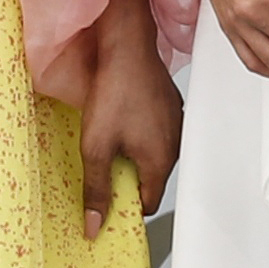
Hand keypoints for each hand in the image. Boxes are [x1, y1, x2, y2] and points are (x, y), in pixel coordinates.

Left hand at [77, 9, 179, 238]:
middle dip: (124, 178)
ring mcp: (173, 124)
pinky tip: (118, 118)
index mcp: (160, 161)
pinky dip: (136, 132)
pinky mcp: (168, 107)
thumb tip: (95, 223)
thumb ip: (96, 189)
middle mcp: (174, 145)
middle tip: (99, 162)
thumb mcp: (95, 146)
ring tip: (107, 136)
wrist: (127, 45)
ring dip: (129, 154)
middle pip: (148, 179)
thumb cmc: (116, 90)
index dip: (124, 207)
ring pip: (150, 155)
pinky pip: (153, 132)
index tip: (105, 204)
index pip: (147, 204)